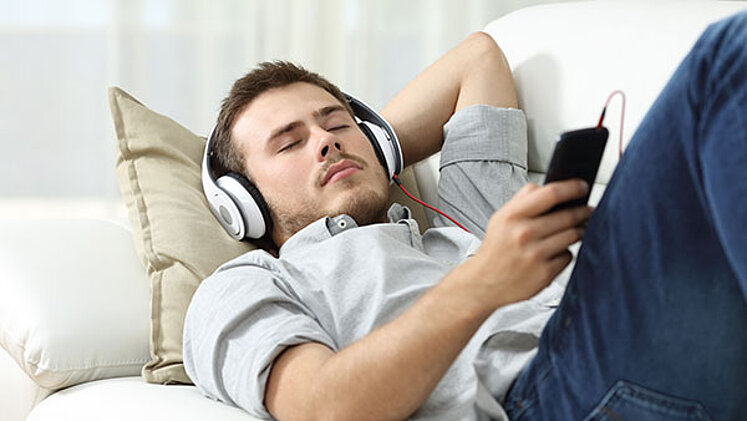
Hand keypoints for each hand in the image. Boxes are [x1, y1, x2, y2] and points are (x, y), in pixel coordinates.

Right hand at [465, 179, 592, 309]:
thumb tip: (545, 187)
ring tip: (575, 230)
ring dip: (578, 231)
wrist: (484, 282)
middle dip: (583, 211)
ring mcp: (535, 255)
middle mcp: (524, 234)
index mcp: (512, 216)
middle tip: (587, 211)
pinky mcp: (544, 273)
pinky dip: (565, 253)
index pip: (550, 194)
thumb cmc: (496, 249)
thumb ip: (522, 200)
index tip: (582, 187)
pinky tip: (555, 253)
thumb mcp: (500, 218)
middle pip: (568, 216)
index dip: (572, 188)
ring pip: (572, 236)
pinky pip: (568, 256)